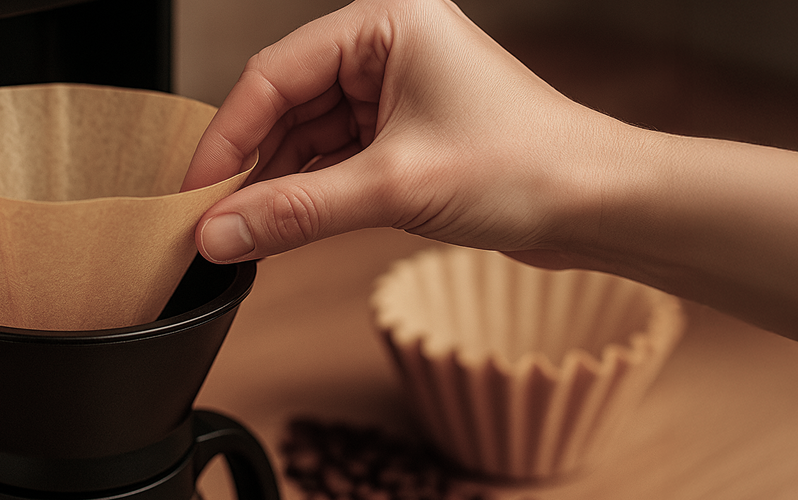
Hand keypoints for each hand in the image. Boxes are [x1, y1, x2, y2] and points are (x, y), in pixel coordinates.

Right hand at [183, 0, 639, 264]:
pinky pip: (333, 158)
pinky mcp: (403, 132)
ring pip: (306, 135)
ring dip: (277, 184)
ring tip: (240, 233)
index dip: (226, 137)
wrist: (602, 204)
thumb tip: (220, 232)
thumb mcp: (394, 188)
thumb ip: (297, 210)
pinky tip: (280, 228)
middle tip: (210, 220)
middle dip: (249, 165)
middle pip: (285, 104)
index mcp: (384, 21)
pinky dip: (308, 194)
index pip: (274, 74)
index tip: (195, 192)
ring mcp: (394, 89)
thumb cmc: (529, 165)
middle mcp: (385, 46)